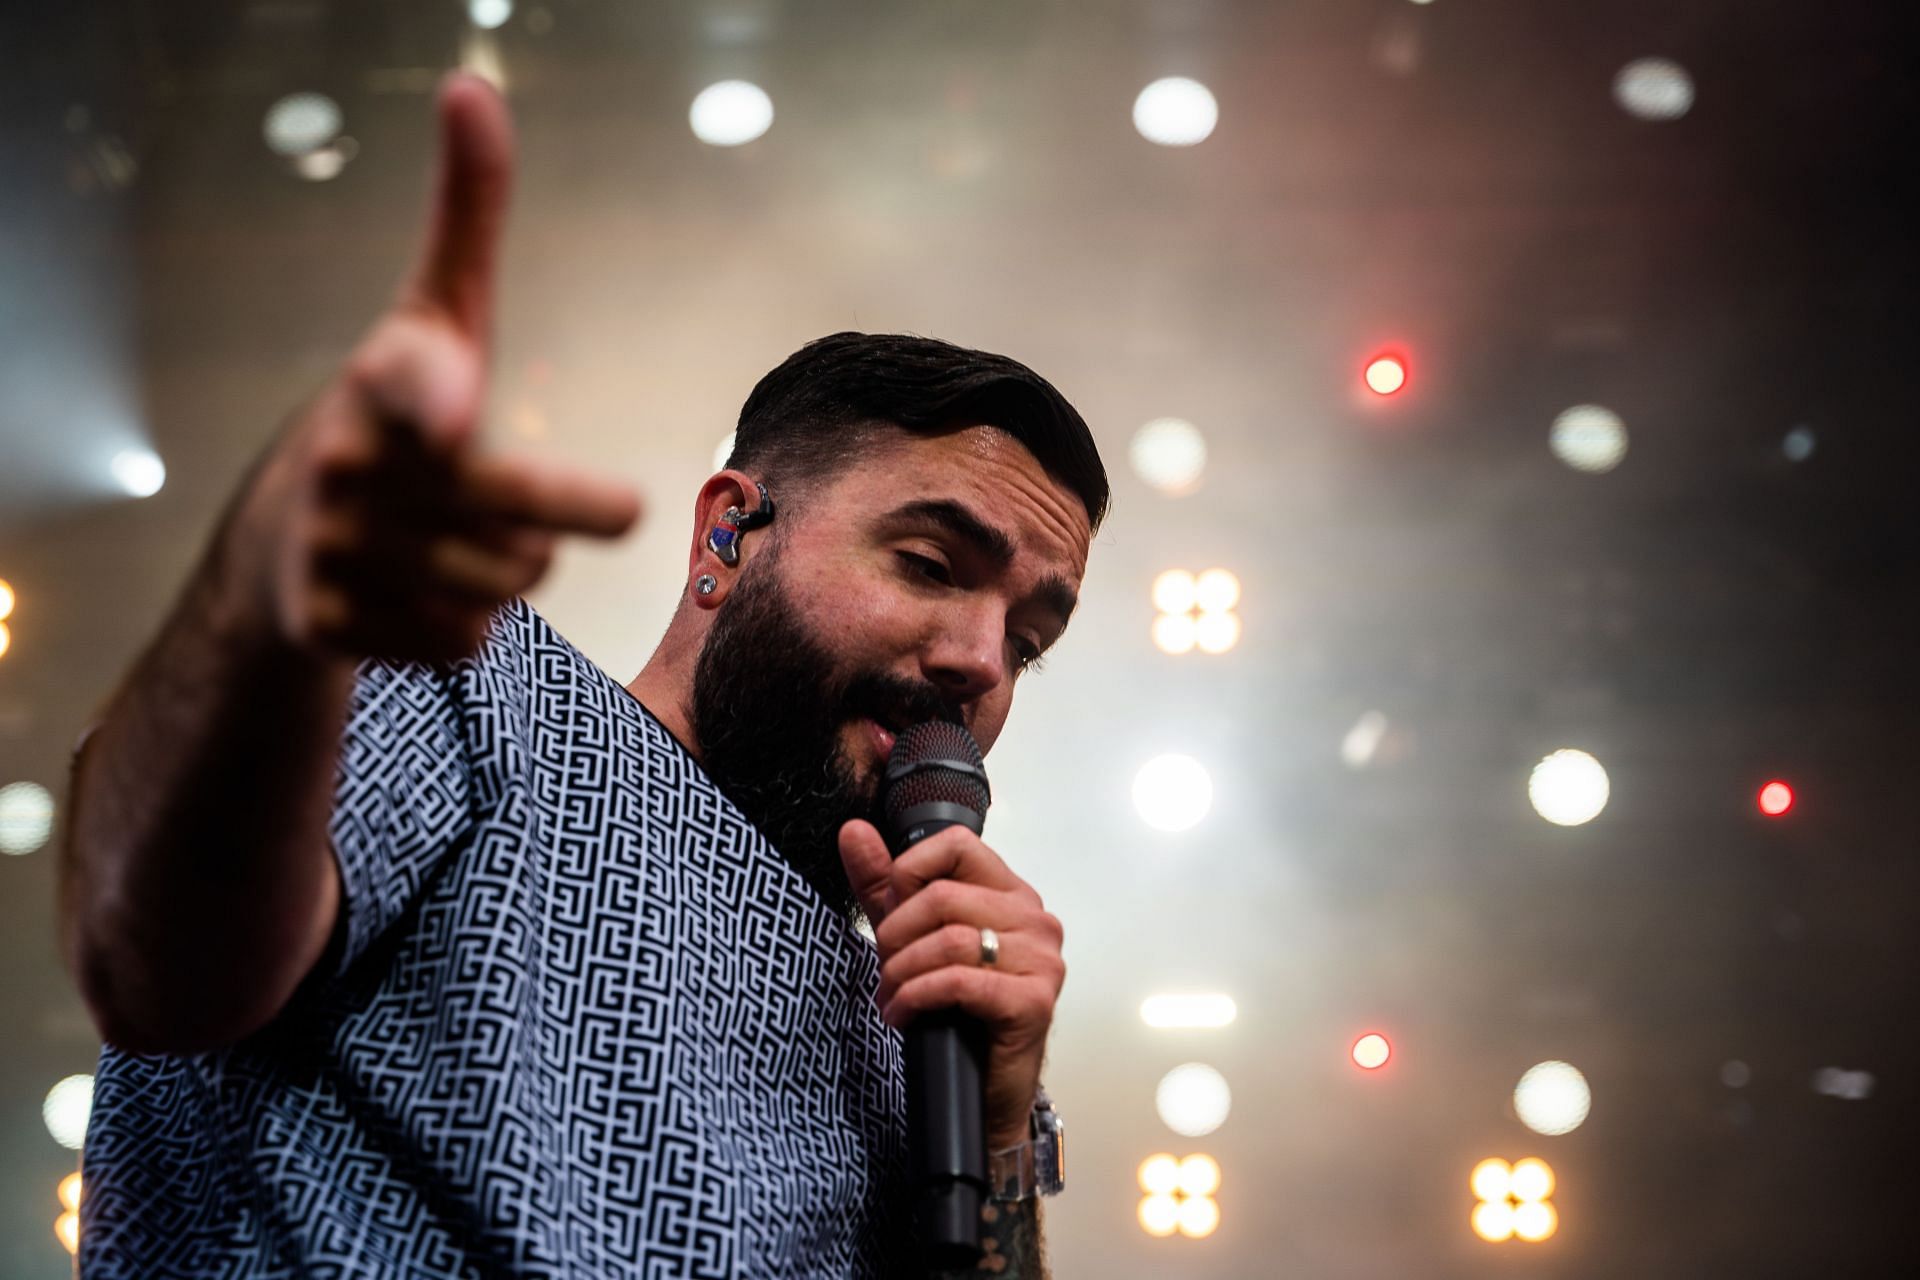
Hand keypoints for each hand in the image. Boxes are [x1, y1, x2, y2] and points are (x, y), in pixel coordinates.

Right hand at [229, 73, 639, 661]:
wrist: (285, 534)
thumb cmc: (396, 410)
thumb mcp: (439, 314)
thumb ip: (466, 214)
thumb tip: (473, 83)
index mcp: (385, 382)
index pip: (411, 383)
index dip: (430, 400)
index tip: (450, 418)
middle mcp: (348, 465)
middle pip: (509, 513)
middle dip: (569, 511)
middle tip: (624, 507)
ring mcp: (332, 549)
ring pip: (503, 581)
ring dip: (511, 564)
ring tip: (459, 533)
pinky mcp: (330, 624)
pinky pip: (463, 638)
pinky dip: (464, 622)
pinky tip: (421, 588)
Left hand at [839, 820, 1066, 1150]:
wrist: (984, 1093)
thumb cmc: (957, 1013)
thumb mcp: (910, 938)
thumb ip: (884, 884)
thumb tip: (853, 831)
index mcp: (1011, 894)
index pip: (957, 843)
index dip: (910, 870)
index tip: (890, 911)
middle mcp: (1035, 920)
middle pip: (943, 896)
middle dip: (897, 936)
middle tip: (885, 970)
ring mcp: (1041, 960)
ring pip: (949, 939)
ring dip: (903, 971)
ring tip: (892, 996)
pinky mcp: (1034, 1001)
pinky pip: (959, 980)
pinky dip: (918, 996)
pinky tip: (904, 1015)